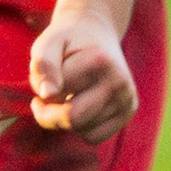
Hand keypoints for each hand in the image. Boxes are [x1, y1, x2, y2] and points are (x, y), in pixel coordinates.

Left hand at [28, 4, 138, 141]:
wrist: (97, 33)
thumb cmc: (67, 41)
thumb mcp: (48, 43)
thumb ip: (43, 65)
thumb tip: (47, 95)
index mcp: (99, 61)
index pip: (57, 96)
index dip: (41, 90)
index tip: (45, 77)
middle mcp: (119, 81)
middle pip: (73, 119)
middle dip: (51, 113)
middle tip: (46, 98)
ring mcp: (127, 98)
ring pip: (82, 131)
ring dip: (67, 118)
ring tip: (70, 95)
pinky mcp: (128, 111)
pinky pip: (95, 137)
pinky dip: (82, 127)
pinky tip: (82, 105)